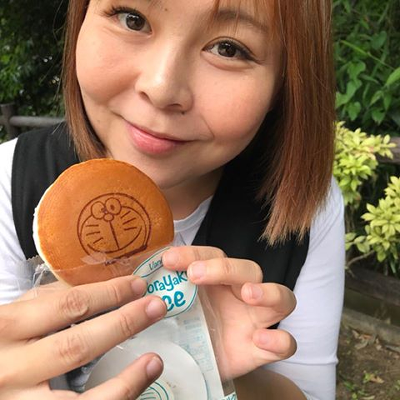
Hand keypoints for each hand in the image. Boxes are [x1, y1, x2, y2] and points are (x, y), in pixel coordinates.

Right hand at [0, 275, 166, 399]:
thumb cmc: (4, 341)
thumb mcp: (19, 313)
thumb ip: (54, 299)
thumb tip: (107, 284)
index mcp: (8, 326)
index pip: (68, 305)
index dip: (109, 294)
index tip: (138, 286)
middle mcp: (11, 368)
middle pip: (77, 345)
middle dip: (124, 324)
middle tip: (156, 308)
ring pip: (80, 398)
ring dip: (125, 379)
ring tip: (154, 361)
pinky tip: (136, 388)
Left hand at [162, 246, 296, 378]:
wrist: (195, 362)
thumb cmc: (185, 326)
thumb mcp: (172, 306)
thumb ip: (163, 289)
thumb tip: (140, 272)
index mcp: (218, 279)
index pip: (214, 256)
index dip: (192, 254)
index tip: (168, 260)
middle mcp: (241, 293)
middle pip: (248, 269)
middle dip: (225, 268)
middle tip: (196, 275)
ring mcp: (256, 320)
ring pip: (282, 297)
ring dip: (267, 292)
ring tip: (248, 294)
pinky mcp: (263, 348)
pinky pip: (286, 343)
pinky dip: (280, 340)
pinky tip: (261, 339)